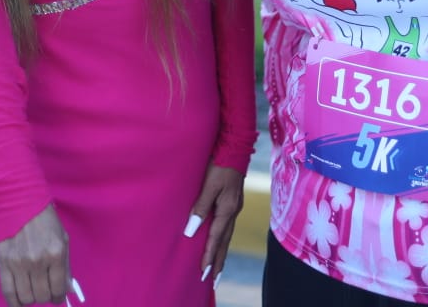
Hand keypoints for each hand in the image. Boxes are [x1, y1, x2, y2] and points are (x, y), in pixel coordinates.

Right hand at [0, 205, 70, 305]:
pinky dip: (14, 302)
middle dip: (45, 297)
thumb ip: (65, 266)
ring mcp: (19, 263)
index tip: (57, 296)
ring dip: (31, 299)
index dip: (59, 296)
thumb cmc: (44, 220)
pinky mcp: (3, 263)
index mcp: (55, 253)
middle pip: (42, 295)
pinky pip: (8, 292)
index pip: (58, 288)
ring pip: (26, 297)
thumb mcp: (62, 239)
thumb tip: (66, 290)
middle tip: (45, 291)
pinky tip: (19, 301)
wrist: (20, 202)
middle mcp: (37, 261)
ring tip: (32, 291)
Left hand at [185, 163, 244, 285]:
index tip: (203, 272)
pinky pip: (227, 227)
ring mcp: (234, 207)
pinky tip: (219, 242)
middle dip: (218, 261)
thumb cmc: (220, 163)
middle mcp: (233, 211)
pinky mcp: (233, 202)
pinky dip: (223, 239)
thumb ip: (201, 207)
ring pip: (227, 236)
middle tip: (212, 280)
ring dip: (221, 253)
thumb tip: (192, 230)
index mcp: (228, 209)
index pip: (216, 238)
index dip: (209, 255)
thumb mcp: (209, 184)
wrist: (235, 147)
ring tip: (216, 268)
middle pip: (224, 242)